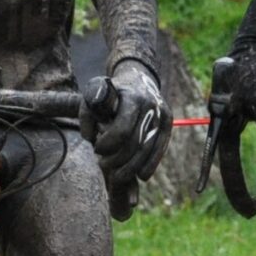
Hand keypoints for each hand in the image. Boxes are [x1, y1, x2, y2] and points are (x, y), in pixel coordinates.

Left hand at [93, 58, 167, 184]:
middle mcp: (150, 105)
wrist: (137, 79)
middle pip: (136, 143)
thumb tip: (89, 138)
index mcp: (132, 97)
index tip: (97, 150)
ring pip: (148, 148)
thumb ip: (87, 115)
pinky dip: (151, 164)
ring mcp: (162, 114)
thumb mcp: (94, 96)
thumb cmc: (110, 93)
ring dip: (133, 167)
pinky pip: (161, 147)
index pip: (122, 129)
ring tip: (118, 176)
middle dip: (118, 159)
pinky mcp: (168, 122)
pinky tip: (142, 176)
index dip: (108, 144)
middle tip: (104, 166)